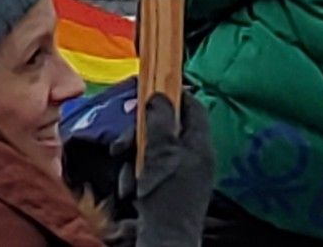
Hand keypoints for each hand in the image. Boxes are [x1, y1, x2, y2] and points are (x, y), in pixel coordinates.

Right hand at [135, 93, 214, 246]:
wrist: (164, 243)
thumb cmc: (166, 199)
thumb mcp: (162, 153)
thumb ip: (159, 121)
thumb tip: (159, 94)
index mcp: (200, 144)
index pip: (193, 107)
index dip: (173, 96)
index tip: (150, 92)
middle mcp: (195, 158)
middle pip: (166, 130)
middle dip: (140, 137)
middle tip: (122, 146)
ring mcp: (183, 176)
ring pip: (153, 153)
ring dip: (134, 163)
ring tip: (131, 181)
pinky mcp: (169, 192)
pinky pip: (150, 175)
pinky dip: (137, 180)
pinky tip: (132, 193)